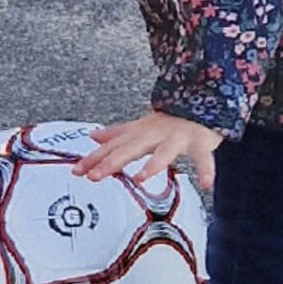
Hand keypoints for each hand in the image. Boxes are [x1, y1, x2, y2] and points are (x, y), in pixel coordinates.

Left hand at [72, 111, 222, 190]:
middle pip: (130, 150)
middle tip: (94, 176)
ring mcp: (177, 139)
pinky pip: (203, 158)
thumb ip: (116, 135)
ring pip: (164, 152)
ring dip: (152, 165)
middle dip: (111, 162)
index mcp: (138, 134)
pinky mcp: (200, 143)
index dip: (93, 159)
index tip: (76, 171)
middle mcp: (154, 136)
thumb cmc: (168, 121)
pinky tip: (206, 184)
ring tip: (139, 178)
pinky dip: (206, 170)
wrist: (201, 99)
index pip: (111, 148)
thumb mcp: (139, 127)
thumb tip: (92, 136)